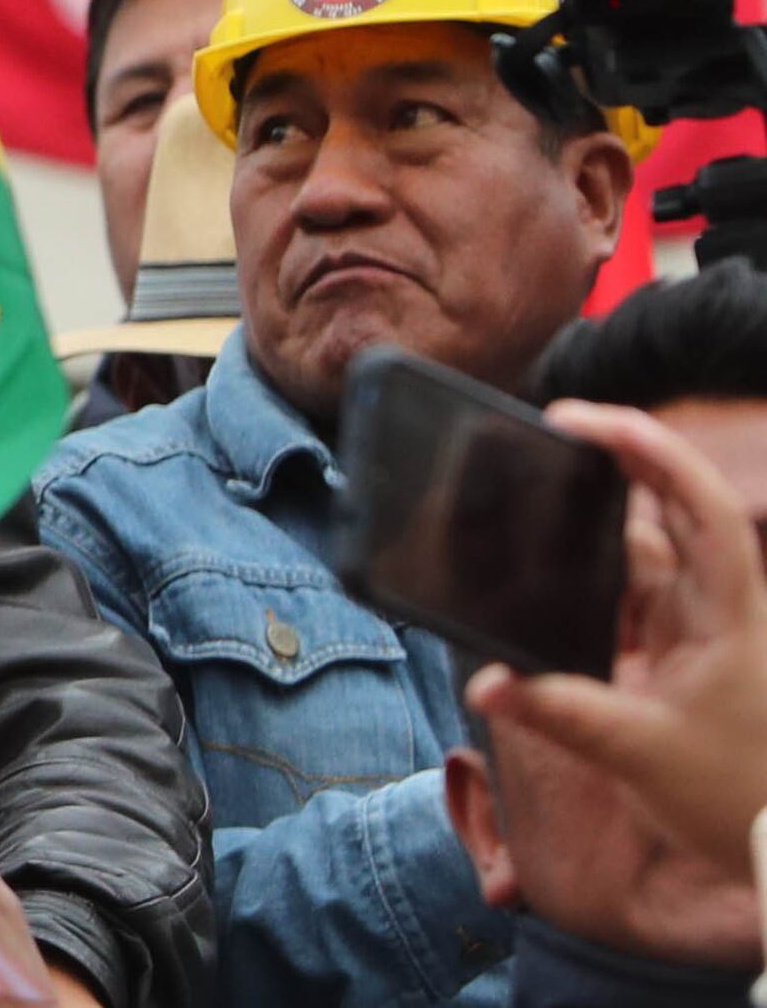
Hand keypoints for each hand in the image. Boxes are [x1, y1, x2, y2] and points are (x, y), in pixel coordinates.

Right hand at [465, 399, 766, 866]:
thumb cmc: (733, 797)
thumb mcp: (639, 756)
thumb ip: (559, 713)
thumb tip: (485, 684)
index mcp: (729, 617)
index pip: (706, 509)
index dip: (653, 453)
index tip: (586, 421)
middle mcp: (718, 609)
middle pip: (676, 511)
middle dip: (622, 461)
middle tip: (552, 430)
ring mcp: (699, 629)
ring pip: (649, 551)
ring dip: (597, 524)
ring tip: (534, 495)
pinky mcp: (679, 653)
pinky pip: (632, 594)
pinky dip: (592, 574)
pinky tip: (548, 572)